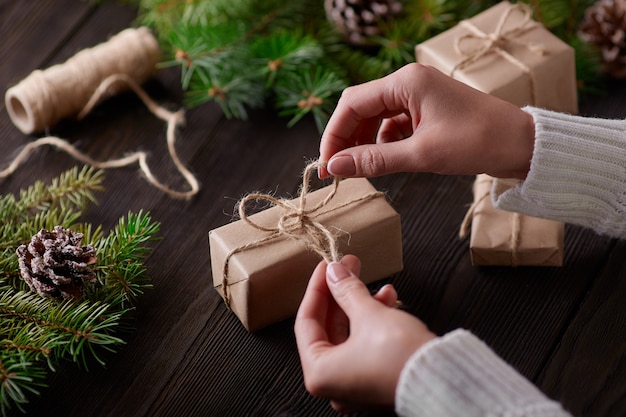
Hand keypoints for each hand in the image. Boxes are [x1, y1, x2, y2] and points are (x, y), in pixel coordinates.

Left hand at [294, 255, 435, 412]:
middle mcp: (333, 383)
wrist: (443, 380)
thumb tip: (334, 272)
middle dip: (342, 294)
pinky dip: (373, 322)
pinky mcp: (375, 381)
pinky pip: (365, 345)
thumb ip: (347, 290)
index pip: (307, 322)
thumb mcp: (369, 314)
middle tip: (350, 267)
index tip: (326, 266)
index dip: (317, 288)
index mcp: (319, 373)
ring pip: (349, 335)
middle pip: (328, 328)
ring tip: (378, 284)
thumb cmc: (400, 355)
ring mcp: (354, 385)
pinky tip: (389, 300)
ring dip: (362, 305)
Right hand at [319, 63, 534, 179]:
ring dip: (364, 142)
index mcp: (406, 81)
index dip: (334, 135)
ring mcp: (419, 95)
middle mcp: (409, 82)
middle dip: (346, 138)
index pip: (352, 104)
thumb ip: (374, 160)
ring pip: (376, 117)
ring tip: (362, 168)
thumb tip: (335, 167)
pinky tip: (387, 159)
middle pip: (361, 107)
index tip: (326, 166)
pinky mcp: (427, 109)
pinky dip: (384, 142)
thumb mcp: (421, 154)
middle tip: (338, 170)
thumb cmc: (478, 142)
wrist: (523, 145)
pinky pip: (393, 123)